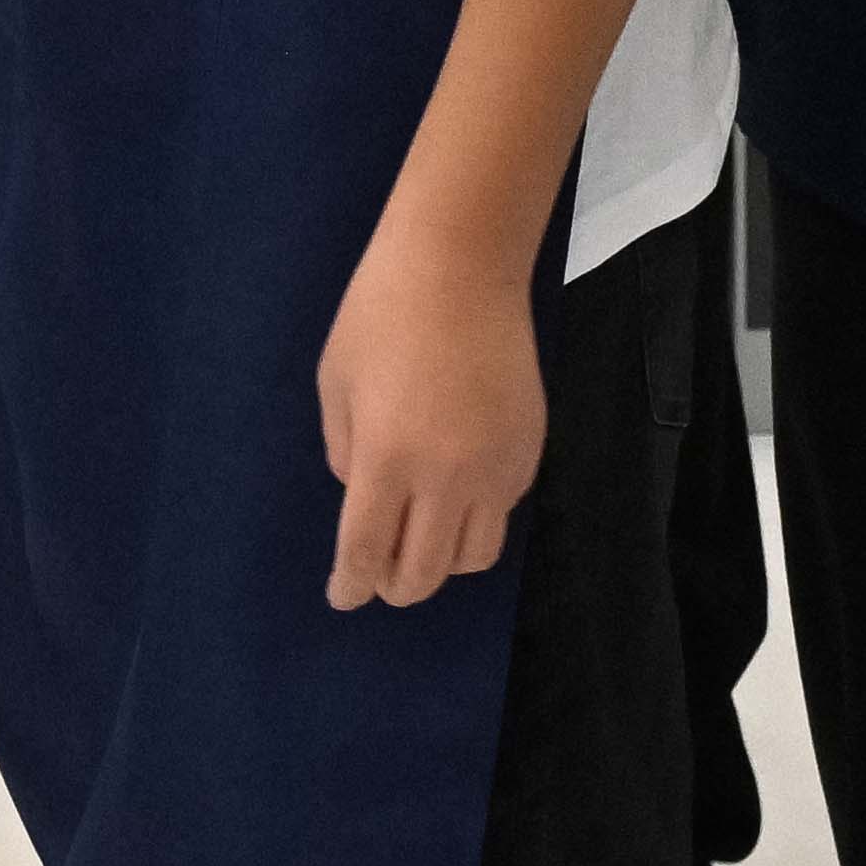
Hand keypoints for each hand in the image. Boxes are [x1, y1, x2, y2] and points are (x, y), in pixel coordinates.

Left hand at [311, 229, 544, 607]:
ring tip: (419, 546)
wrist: (462, 268)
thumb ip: (347, 453)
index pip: (368, 551)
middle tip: (376, 578)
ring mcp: (496, 469)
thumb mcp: (337, 383)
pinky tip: (453, 500)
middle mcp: (446, 478)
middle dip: (394, 587)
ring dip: (440, 565)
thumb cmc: (380, 313)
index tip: (343, 597)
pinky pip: (500, 516)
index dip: (352, 584)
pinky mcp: (528, 454)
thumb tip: (365, 498)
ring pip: (473, 559)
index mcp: (388, 459)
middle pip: (424, 572)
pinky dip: (472, 525)